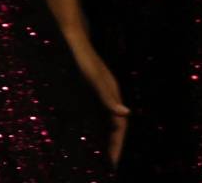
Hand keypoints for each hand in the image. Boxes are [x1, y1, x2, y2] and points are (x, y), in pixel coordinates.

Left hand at [65, 27, 130, 166]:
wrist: (76, 37)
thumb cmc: (84, 59)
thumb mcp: (95, 79)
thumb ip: (108, 97)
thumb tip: (125, 114)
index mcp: (114, 95)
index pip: (119, 127)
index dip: (117, 145)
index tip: (114, 163)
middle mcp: (112, 95)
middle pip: (117, 126)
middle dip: (115, 145)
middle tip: (111, 164)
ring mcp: (104, 91)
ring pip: (111, 120)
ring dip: (110, 136)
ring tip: (107, 153)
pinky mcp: (95, 88)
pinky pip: (102, 112)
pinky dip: (102, 125)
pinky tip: (97, 129)